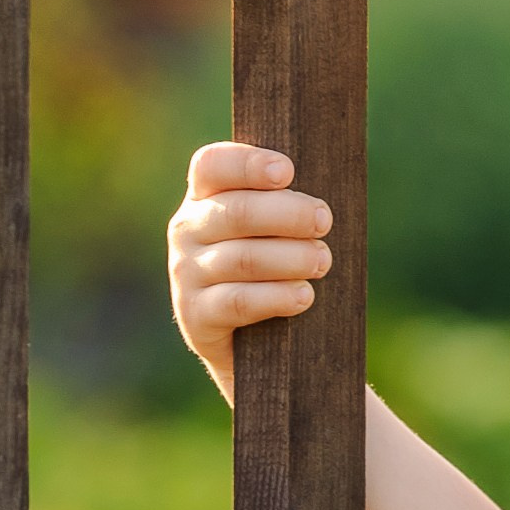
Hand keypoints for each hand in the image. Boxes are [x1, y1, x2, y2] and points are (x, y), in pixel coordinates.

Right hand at [168, 141, 333, 401]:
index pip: (212, 166)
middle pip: (236, 212)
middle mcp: (187, 230)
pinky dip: (277, 297)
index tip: (288, 171)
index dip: (248, 165)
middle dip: (288, 214)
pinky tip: (304, 296)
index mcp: (204, 196)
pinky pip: (238, 302)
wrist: (252, 344)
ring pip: (242, 258)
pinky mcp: (195, 315)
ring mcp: (186, 273)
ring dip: (290, 257)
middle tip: (323, 221)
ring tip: (322, 261)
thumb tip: (322, 196)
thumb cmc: (274, 269)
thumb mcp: (272, 230)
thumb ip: (284, 203)